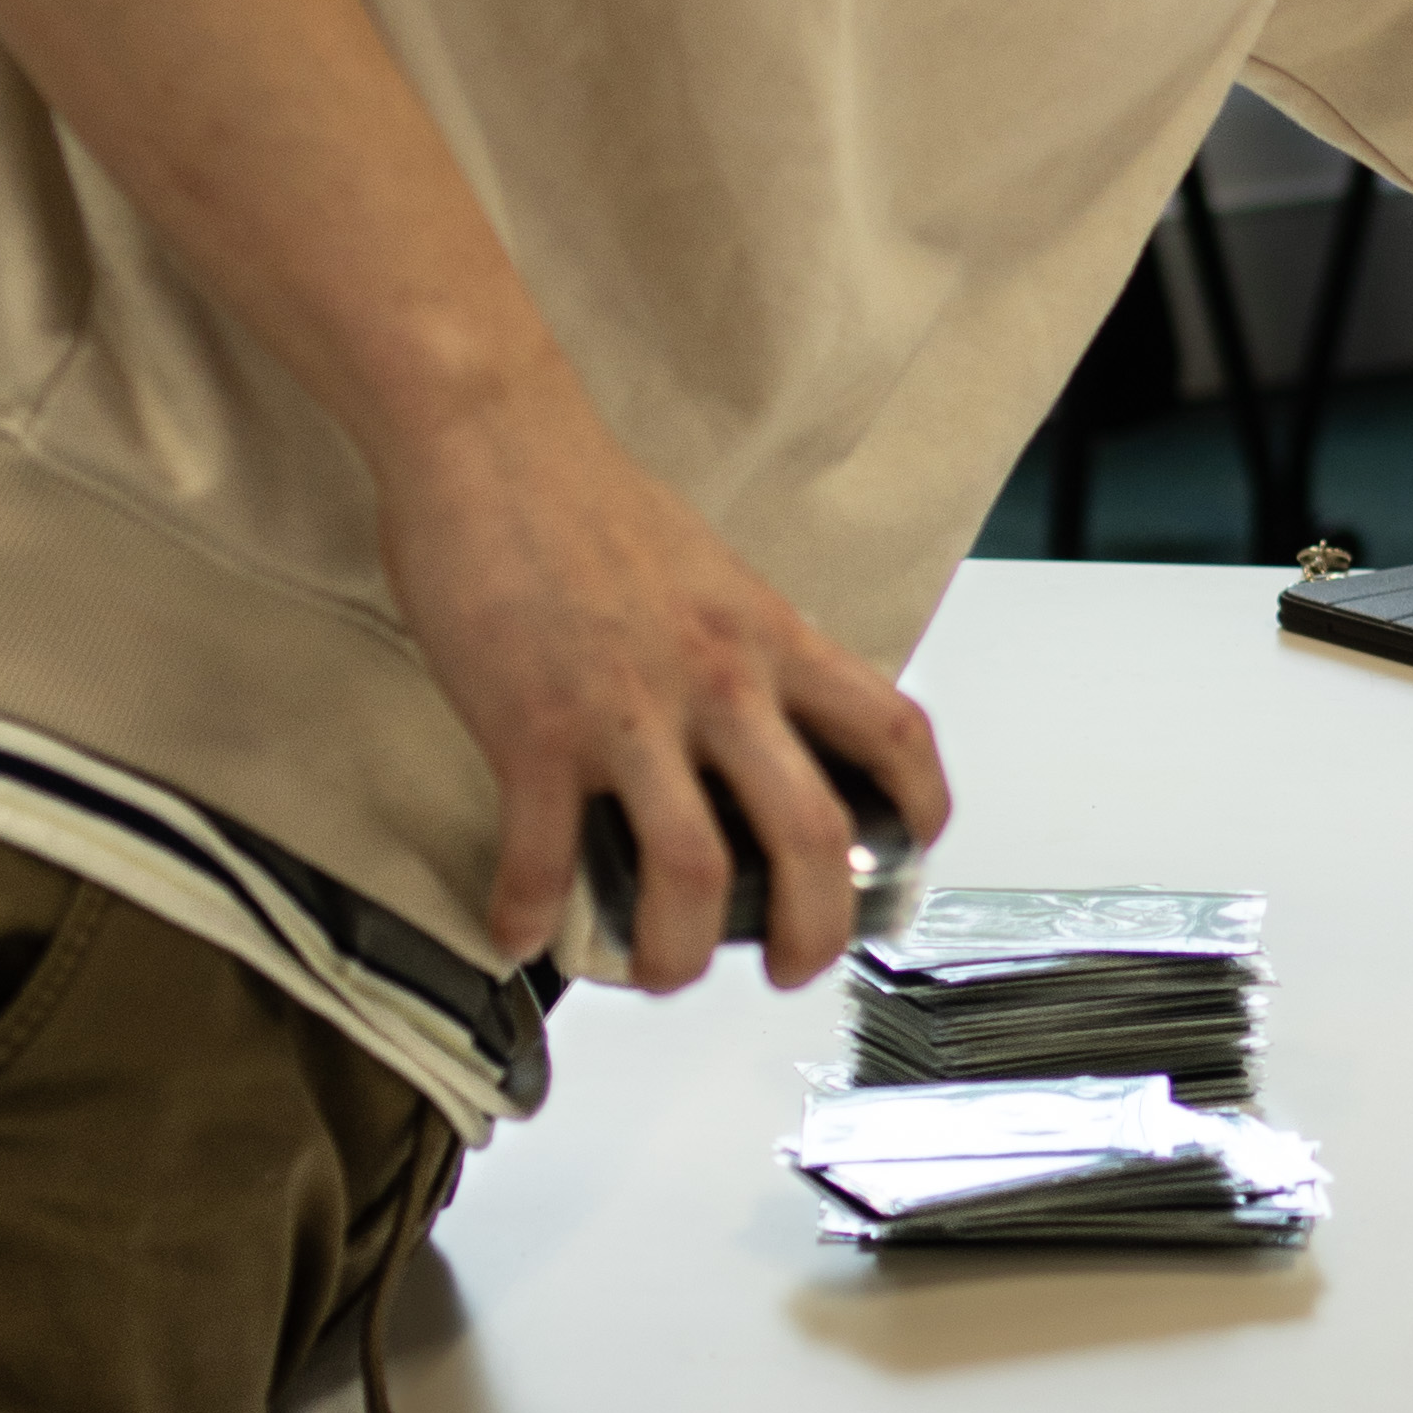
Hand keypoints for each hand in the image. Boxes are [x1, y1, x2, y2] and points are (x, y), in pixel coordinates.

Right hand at [375, 369, 949, 989]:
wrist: (492, 439)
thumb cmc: (590, 499)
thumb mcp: (711, 575)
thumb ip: (745, 654)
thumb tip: (756, 732)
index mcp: (771, 641)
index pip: (891, 731)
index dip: (920, 807)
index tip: (909, 852)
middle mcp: (720, 682)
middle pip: (809, 836)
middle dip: (813, 931)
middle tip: (790, 966)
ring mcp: (628, 711)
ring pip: (690, 870)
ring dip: (677, 952)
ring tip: (659, 973)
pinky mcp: (534, 727)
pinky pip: (544, 854)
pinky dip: (530, 912)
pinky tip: (519, 931)